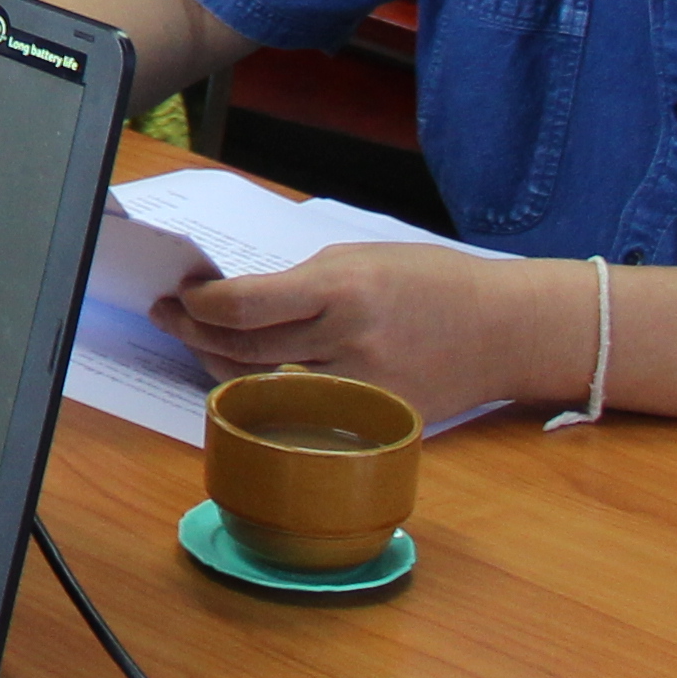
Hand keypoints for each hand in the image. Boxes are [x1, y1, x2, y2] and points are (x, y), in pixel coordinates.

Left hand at [161, 242, 568, 424]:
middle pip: (246, 350)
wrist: (505, 330)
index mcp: (343, 290)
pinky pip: (304, 411)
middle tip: (171, 315)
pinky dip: (269, 394)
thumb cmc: (431, 281)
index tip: (183, 294)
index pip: (246, 306)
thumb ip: (300, 283)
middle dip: (196, 331)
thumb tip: (237, 300)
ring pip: (267, 386)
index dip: (201, 304)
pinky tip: (248, 375)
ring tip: (198, 342)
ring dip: (221, 364)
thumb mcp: (360, 259)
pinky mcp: (374, 418)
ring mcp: (362, 388)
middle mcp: (349, 342)